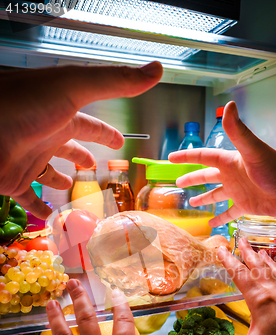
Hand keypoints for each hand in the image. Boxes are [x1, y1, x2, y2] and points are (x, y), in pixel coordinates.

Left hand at [0, 62, 161, 218]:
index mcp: (62, 114)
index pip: (90, 125)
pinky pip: (30, 199)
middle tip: (93, 167)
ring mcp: (28, 159)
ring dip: (60, 181)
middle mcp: (45, 135)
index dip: (106, 134)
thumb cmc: (24, 104)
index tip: (119, 141)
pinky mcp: (13, 180)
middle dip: (82, 157)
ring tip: (71, 190)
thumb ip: (115, 82)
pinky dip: (40, 210)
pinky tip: (50, 217)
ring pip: (48, 174)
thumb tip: (156, 69)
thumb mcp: (74, 87)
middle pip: (68, 148)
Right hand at [169, 101, 275, 227]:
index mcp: (229, 161)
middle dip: (192, 178)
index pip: (203, 157)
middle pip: (206, 176)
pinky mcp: (245, 206)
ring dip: (204, 198)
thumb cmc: (275, 168)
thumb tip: (229, 105)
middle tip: (177, 182)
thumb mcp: (252, 149)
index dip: (187, 157)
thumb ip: (237, 130)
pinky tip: (211, 223)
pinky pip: (228, 213)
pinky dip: (219, 218)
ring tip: (191, 201)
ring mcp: (238, 191)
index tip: (171, 158)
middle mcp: (232, 175)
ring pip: (216, 194)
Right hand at [192, 238, 275, 334]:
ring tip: (258, 250)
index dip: (229, 261)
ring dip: (263, 258)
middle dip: (247, 253)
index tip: (221, 248)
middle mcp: (274, 294)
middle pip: (258, 267)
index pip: (240, 275)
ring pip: (272, 271)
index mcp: (261, 301)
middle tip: (239, 239)